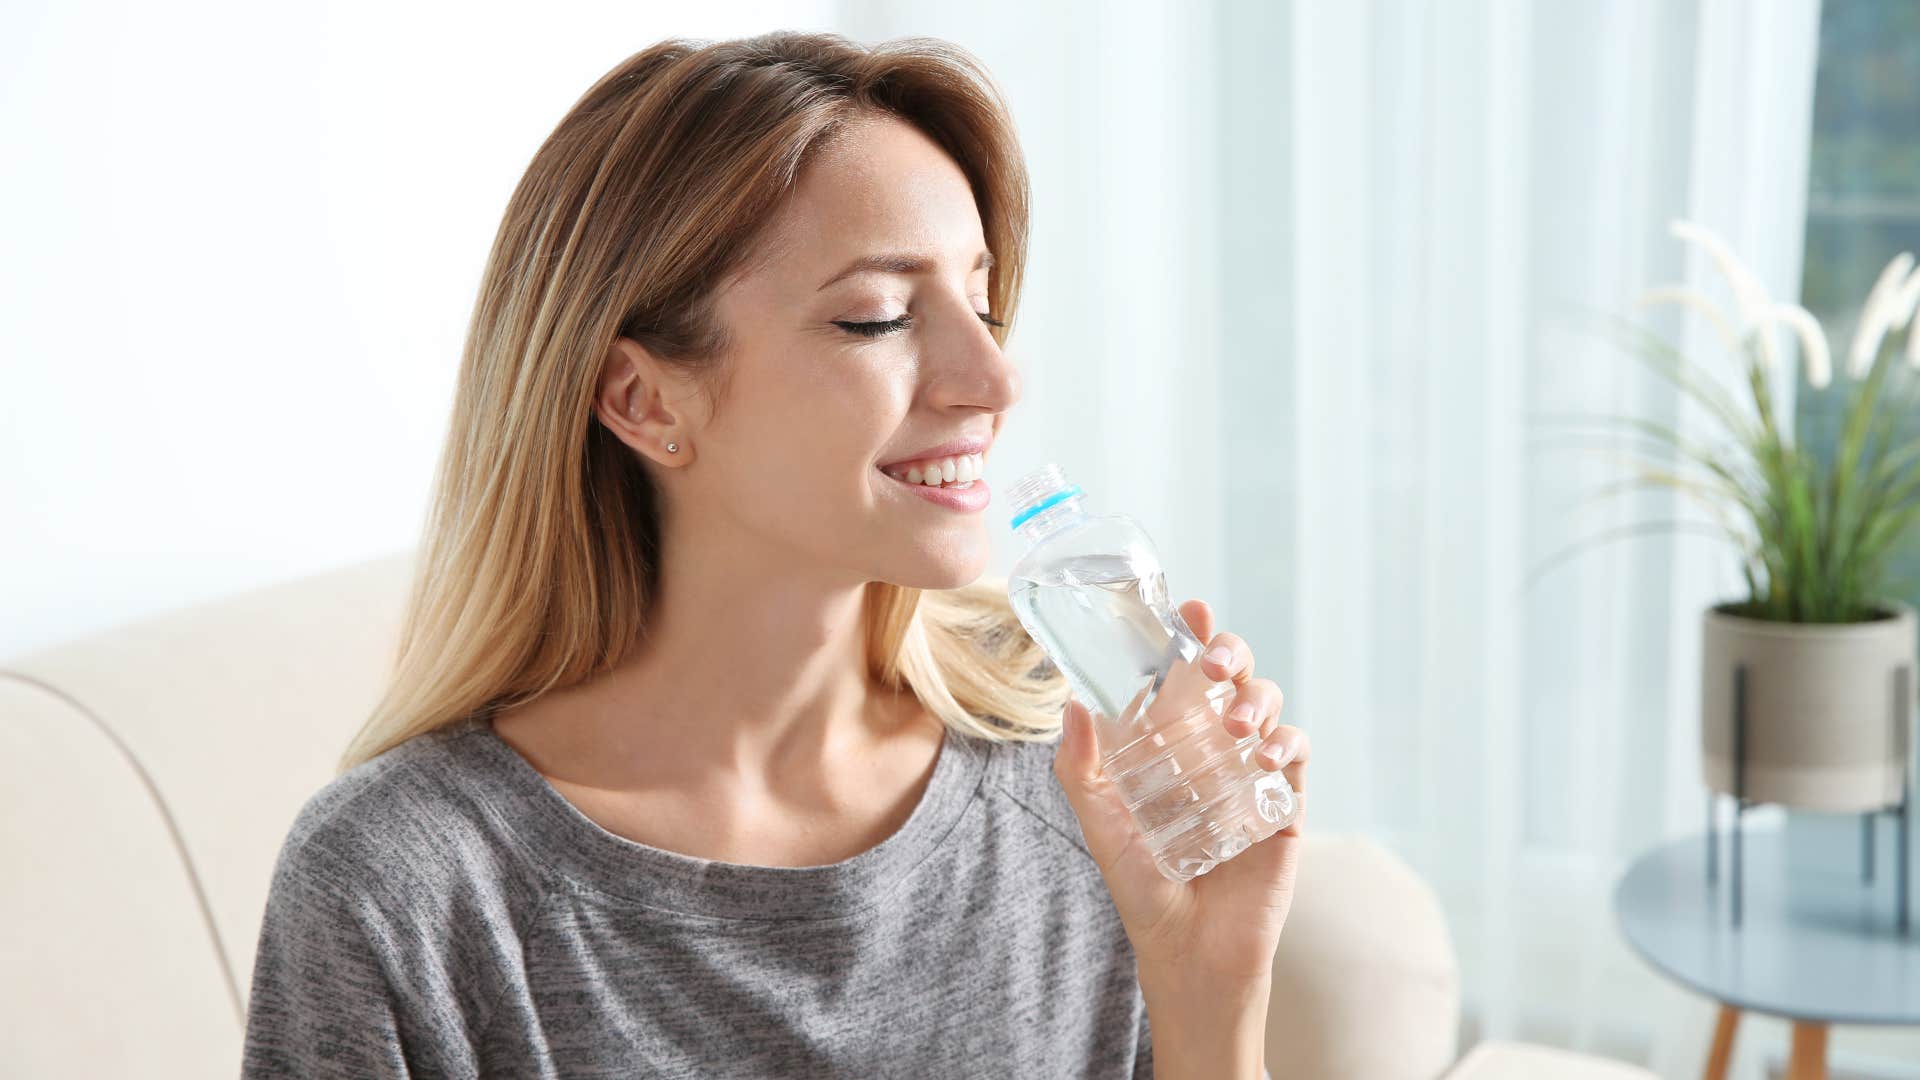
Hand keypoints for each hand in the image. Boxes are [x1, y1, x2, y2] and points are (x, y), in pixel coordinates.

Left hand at [1052, 598, 1309, 986]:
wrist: (1189, 953)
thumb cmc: (1142, 889)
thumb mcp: (1101, 828)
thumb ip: (1081, 771)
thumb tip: (1072, 704)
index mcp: (1170, 743)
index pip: (1183, 675)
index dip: (1190, 635)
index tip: (1188, 605)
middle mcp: (1214, 749)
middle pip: (1234, 676)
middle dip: (1230, 652)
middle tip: (1212, 661)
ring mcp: (1251, 773)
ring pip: (1269, 706)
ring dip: (1257, 700)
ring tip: (1235, 728)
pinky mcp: (1282, 804)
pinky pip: (1295, 754)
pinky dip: (1283, 743)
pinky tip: (1261, 760)